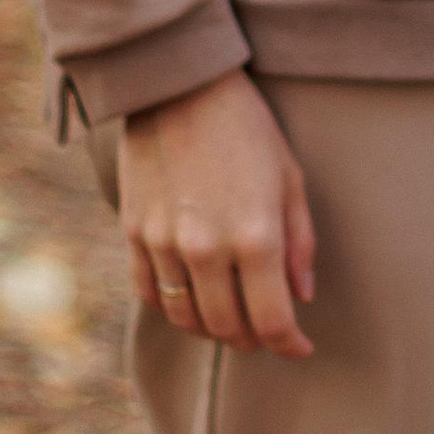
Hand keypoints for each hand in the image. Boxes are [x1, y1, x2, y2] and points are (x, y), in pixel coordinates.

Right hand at [119, 70, 316, 356]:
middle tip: (267, 333)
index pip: (272, 321)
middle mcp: (208, 249)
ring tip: (230, 321)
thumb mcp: (290, 179)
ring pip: (187, 318)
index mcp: (256, 238)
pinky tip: (192, 301)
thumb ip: (299, 244)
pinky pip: (150, 294)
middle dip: (253, 339)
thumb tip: (299, 297)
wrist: (180, 86)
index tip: (299, 348)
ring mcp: (164, 244)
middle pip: (228, 327)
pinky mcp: (133, 232)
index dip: (289, 345)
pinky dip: (174, 308)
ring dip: (213, 330)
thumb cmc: (247, 129)